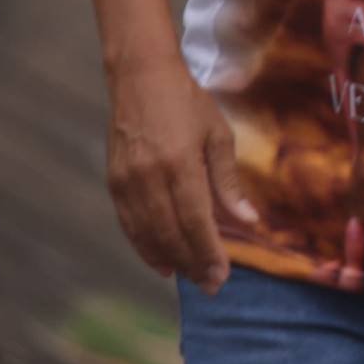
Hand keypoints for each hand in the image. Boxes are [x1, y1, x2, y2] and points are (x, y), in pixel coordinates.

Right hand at [104, 56, 257, 291]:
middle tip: (211, 285)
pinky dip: (145, 246)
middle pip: (170, 234)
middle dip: (192, 263)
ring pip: (147, 234)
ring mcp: (126, 182)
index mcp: (179, 165)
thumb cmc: (189, 104)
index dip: (208, 253)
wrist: (141, 79)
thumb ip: (229, 183)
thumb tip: (249, 221)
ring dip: (169, 259)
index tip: (222, 276)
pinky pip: (129, 224)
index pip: (196, 222)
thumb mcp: (219, 137)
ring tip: (190, 277)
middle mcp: (148, 178)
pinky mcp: (113, 182)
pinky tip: (161, 261)